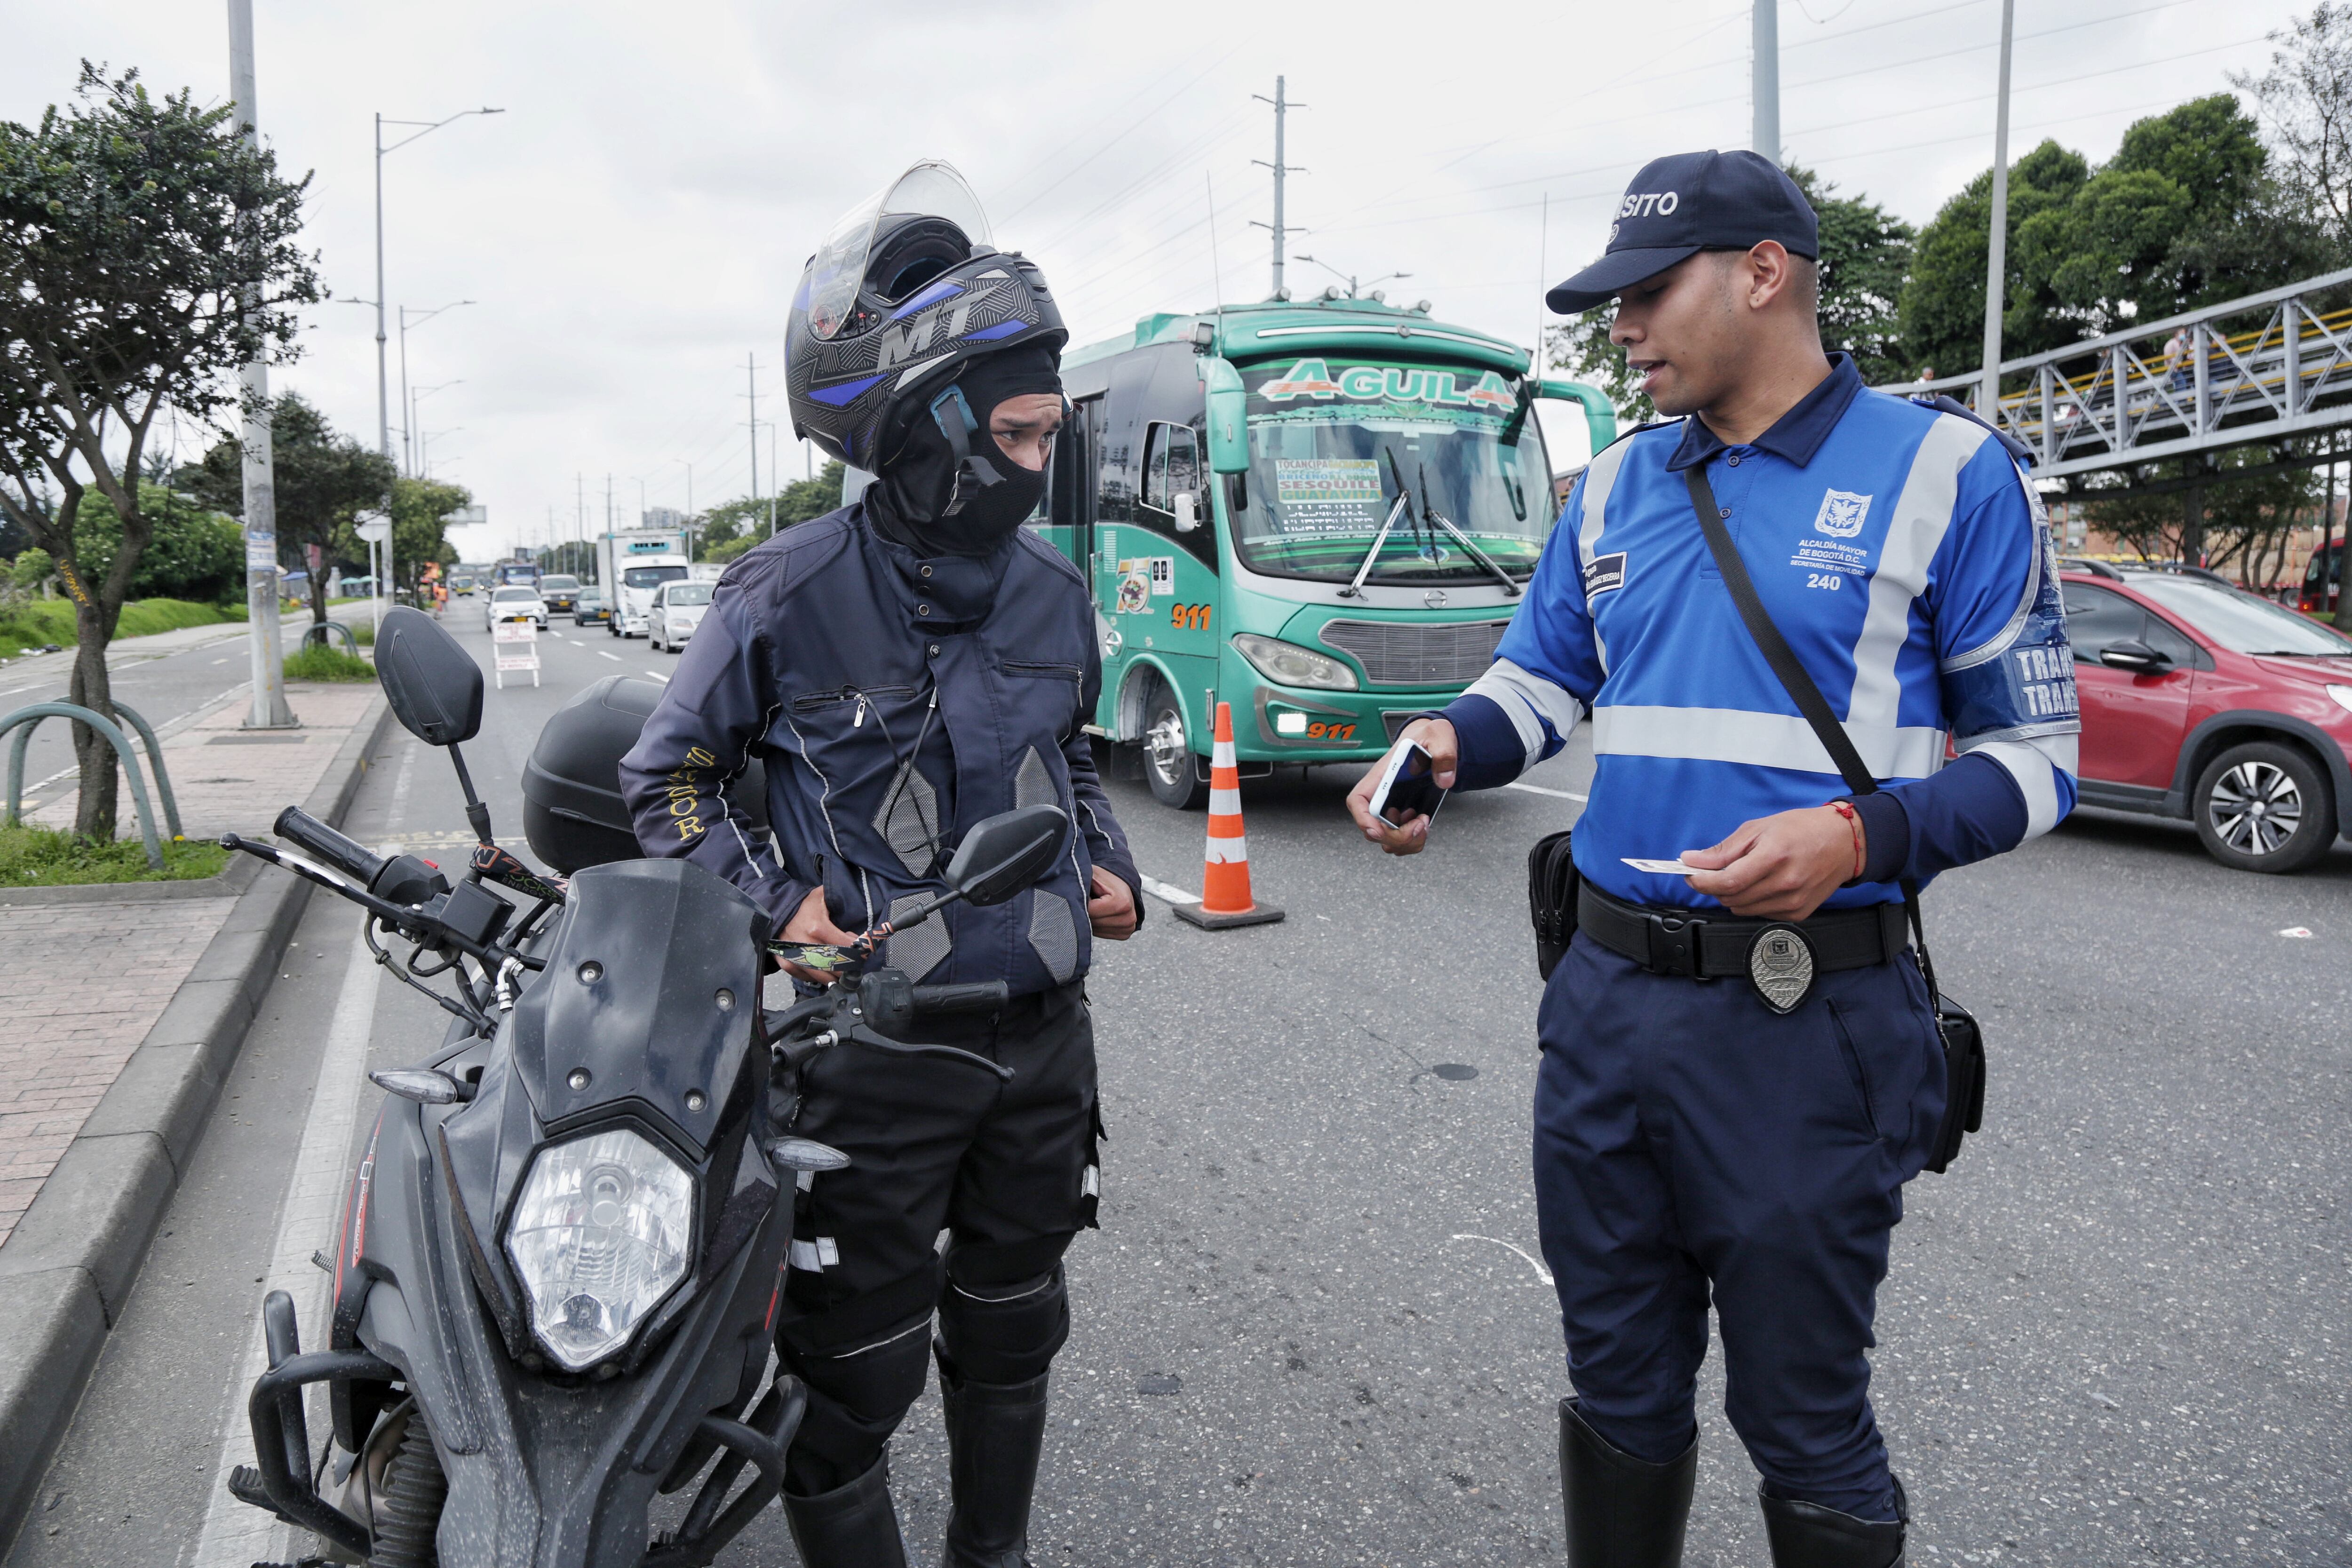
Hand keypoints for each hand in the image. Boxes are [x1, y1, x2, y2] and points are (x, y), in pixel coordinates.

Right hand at [776, 883, 858, 982]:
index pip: (846, 948)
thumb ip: (843, 903)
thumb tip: (858, 924)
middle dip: (848, 968)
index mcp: (818, 927)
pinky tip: (824, 969)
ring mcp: (794, 956)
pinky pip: (807, 977)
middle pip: (835, 967)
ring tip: (841, 969)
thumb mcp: (824, 896)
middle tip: (855, 966)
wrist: (777, 909)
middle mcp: (806, 944)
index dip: (858, 952)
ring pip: (822, 977)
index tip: (863, 952)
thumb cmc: (804, 904)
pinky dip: (818, 976)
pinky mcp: (786, 963)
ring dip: (835, 976)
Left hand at [1087, 866, 1137, 939]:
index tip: (1084, 893)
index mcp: (1121, 903)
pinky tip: (1099, 914)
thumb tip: (1066, 897)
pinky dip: (1095, 925)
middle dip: (1084, 911)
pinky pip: (1100, 934)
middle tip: (1089, 900)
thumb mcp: (1093, 875)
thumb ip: (1081, 884)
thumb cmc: (1105, 878)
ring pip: (1094, 931)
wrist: (1122, 883)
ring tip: (1095, 906)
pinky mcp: (1124, 934)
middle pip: (1091, 922)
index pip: (1089, 911)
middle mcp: (1128, 918)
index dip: (1081, 901)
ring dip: (1088, 920)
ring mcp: (1127, 929)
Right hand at [1345, 719, 1456, 856]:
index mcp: (1383, 775)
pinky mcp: (1402, 816)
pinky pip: (1399, 840)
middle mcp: (1381, 794)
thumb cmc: (1428, 736)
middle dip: (1396, 836)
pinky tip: (1422, 822)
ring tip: (1423, 823)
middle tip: (1420, 825)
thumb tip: (1444, 779)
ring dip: (1406, 841)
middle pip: (1372, 828)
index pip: (1358, 800)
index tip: (1379, 829)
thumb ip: (1444, 753)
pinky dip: (1412, 841)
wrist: (1434, 742)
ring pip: (1386, 839)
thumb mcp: (1440, 735)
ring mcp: (1390, 807)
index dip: (1363, 819)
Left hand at [1680, 804, 1860, 920]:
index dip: (1703, 882)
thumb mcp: (1759, 828)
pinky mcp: (1798, 913)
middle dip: (1714, 886)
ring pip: (1742, 909)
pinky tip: (1762, 884)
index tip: (1690, 875)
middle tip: (1712, 871)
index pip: (1728, 881)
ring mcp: (1793, 902)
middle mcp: (1785, 883)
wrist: (1844, 842)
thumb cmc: (1802, 829)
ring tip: (1742, 874)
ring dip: (1732, 895)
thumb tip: (1692, 860)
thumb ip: (1724, 849)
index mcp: (1774, 857)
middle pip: (1732, 898)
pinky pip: (1760, 913)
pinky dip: (1751, 901)